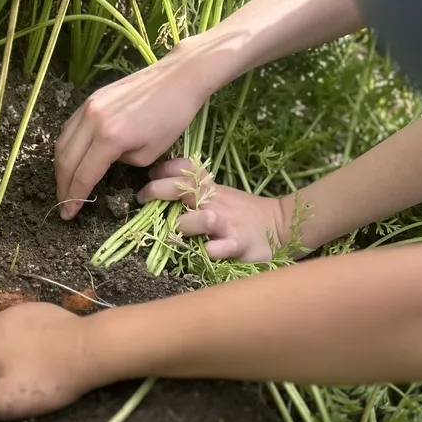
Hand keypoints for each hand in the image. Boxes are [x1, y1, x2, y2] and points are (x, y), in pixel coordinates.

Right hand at [0, 303, 103, 419]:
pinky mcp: (39, 306)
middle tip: (21, 381)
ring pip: (5, 336)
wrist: (86, 348)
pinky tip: (49, 348)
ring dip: (13, 349)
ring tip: (37, 365)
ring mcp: (16, 310)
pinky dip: (31, 337)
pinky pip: (26, 326)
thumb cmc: (44, 378)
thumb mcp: (5, 402)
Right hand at [55, 38, 213, 219]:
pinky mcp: (90, 99)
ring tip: (64, 186)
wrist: (178, 78)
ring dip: (60, 168)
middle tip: (63, 205)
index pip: (83, 175)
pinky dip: (66, 148)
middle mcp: (92, 120)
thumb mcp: (149, 154)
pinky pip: (69, 129)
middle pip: (66, 161)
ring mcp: (88, 107)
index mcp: (110, 137)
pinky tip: (70, 160)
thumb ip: (119, 163)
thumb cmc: (171, 119)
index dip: (74, 198)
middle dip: (62, 187)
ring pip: (62, 143)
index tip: (68, 214)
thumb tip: (102, 163)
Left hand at [137, 158, 290, 262]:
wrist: (277, 225)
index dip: (166, 168)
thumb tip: (157, 178)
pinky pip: (220, 248)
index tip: (151, 174)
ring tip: (174, 233)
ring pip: (203, 218)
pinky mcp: (238, 245)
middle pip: (186, 187)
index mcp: (210, 188)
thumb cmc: (238, 211)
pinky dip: (209, 251)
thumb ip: (192, 186)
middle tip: (144, 198)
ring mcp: (227, 223)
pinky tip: (202, 252)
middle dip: (160, 189)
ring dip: (186, 224)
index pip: (187, 168)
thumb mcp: (217, 192)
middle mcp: (216, 202)